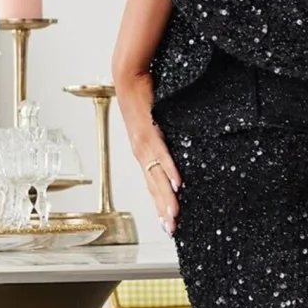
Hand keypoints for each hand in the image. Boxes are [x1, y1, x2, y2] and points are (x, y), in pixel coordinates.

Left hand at [114, 69, 182, 236]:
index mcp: (143, 152)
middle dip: (163, 209)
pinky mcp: (149, 131)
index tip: (168, 222)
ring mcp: (143, 143)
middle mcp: (141, 152)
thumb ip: (164, 138)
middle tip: (172, 228)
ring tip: (175, 215)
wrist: (129, 78)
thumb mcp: (155, 123)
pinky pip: (161, 154)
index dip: (160, 203)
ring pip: (156, 176)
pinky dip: (169, 170)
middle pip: (154, 186)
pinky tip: (178, 184)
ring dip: (165, 197)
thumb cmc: (144, 99)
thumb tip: (179, 150)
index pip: (152, 184)